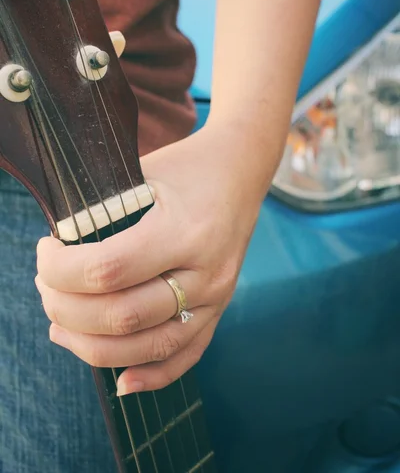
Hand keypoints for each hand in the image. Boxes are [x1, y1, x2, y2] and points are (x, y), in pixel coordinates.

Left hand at [35, 123, 272, 394]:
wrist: (239, 171)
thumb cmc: (185, 167)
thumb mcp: (141, 175)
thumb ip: (101, 211)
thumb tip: (57, 251)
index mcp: (184, 231)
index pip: (107, 270)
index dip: (60, 269)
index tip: (45, 251)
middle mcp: (205, 272)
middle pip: (122, 316)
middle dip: (66, 308)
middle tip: (44, 286)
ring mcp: (217, 297)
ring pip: (148, 346)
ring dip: (93, 346)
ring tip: (60, 328)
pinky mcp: (220, 309)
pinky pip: (186, 356)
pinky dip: (152, 376)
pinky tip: (121, 382)